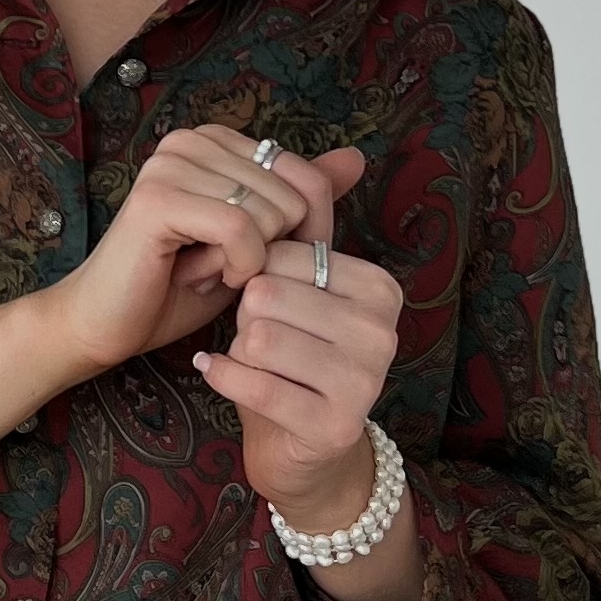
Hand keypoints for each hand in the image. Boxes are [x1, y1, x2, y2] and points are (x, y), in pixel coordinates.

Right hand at [44, 128, 367, 376]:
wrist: (110, 324)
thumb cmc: (181, 284)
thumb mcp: (256, 240)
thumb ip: (299, 197)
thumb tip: (356, 157)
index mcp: (215, 140)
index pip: (304, 177)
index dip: (297, 234)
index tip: (251, 258)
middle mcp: (191, 139)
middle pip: (293, 196)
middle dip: (270, 250)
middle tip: (219, 265)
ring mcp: (170, 164)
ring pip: (269, 214)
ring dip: (248, 262)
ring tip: (203, 267)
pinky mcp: (158, 198)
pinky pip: (240, 230)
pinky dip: (237, 268)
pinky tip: (202, 276)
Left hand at [192, 220, 404, 517]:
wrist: (299, 448)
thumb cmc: (292, 353)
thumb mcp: (302, 286)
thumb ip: (313, 225)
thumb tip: (352, 153)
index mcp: (379, 288)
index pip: (284, 252)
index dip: (253, 273)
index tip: (255, 296)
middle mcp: (382, 332)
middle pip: (266, 294)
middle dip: (243, 315)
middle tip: (252, 335)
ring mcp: (365, 382)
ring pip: (257, 336)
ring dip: (237, 348)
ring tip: (252, 360)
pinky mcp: (334, 425)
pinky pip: (253, 382)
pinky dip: (222, 376)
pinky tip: (217, 374)